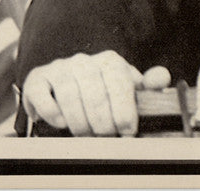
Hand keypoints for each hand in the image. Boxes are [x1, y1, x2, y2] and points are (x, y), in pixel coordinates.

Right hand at [21, 50, 169, 135]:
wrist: (63, 85)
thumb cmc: (102, 90)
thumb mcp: (126, 87)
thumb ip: (147, 84)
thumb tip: (162, 78)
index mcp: (110, 61)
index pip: (120, 84)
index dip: (125, 111)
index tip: (128, 131)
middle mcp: (84, 61)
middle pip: (96, 93)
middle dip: (103, 121)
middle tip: (106, 138)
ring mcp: (60, 68)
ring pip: (70, 95)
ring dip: (79, 121)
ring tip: (86, 135)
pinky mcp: (37, 79)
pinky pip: (42, 95)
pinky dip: (53, 112)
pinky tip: (62, 123)